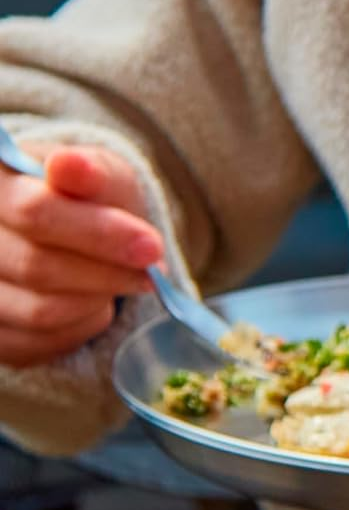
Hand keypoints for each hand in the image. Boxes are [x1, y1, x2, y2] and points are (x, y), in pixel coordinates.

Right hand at [0, 143, 162, 366]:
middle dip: (107, 274)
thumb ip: (91, 174)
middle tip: (149, 273)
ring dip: (95, 300)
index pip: (35, 212)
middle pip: (36, 268)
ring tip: (117, 280)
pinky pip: (40, 344)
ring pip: (40, 312)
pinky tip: (92, 302)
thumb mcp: (100, 176)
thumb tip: (69, 165)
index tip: (151, 247)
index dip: (98, 233)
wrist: (70, 234)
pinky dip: (81, 326)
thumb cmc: (85, 200)